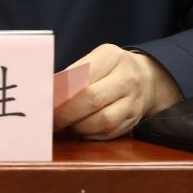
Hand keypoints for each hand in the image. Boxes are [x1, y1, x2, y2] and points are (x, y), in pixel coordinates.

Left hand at [52, 43, 181, 139]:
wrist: (148, 79)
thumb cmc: (111, 68)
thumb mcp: (96, 59)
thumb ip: (75, 74)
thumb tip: (48, 92)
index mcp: (112, 57)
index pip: (82, 76)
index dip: (61, 93)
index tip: (44, 102)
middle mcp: (126, 78)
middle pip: (92, 99)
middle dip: (66, 113)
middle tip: (49, 120)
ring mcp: (133, 102)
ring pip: (102, 121)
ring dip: (78, 126)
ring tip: (65, 125)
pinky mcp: (133, 121)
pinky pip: (108, 133)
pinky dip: (90, 134)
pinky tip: (79, 130)